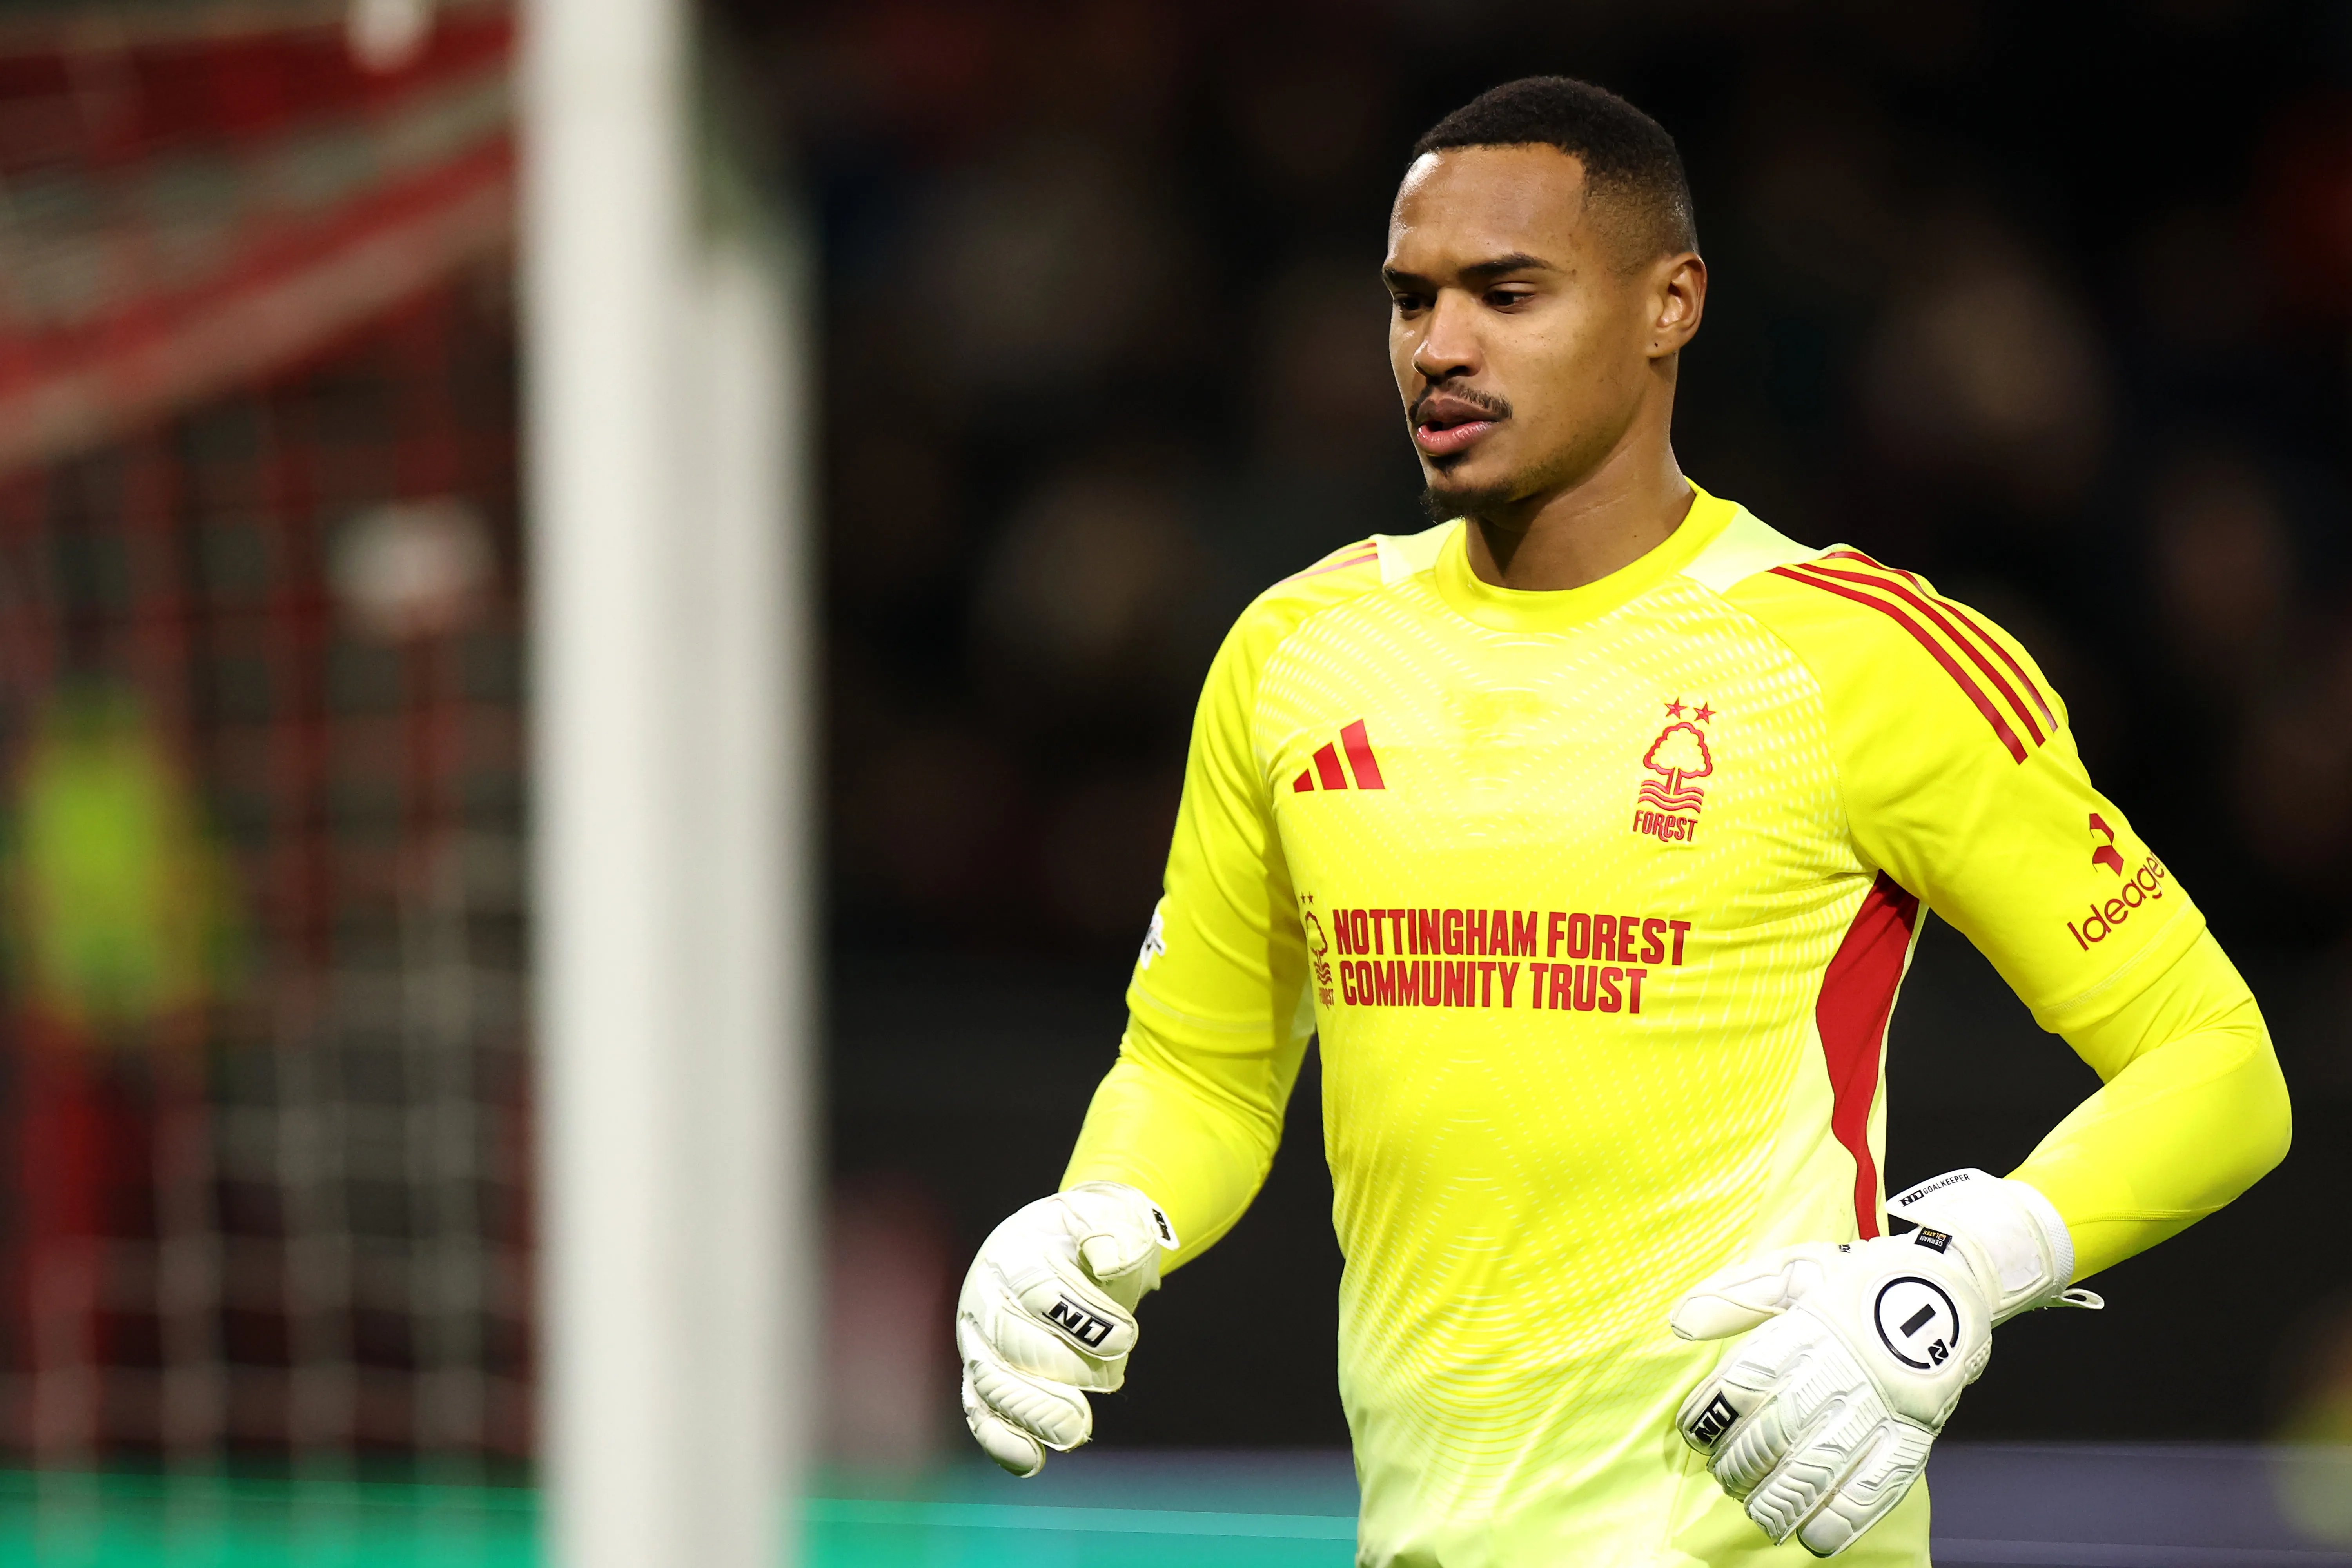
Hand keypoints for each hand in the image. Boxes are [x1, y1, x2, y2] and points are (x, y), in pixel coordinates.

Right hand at [954, 1182, 1177, 1475]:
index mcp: (1015, 1251)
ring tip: (1076, 1430)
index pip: (1040, 1289)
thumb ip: (1114, 1229)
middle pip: (1012, 1340)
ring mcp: (979, 1339)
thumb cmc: (1093, 1236)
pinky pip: (979, 1411)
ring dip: (1033, 1410)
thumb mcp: (1113, 1214)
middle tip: (1109, 1383)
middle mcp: (986, 1296)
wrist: (1071, 1247)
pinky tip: (1030, 1461)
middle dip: (1063, 1368)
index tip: (1125, 1336)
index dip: (1085, 1318)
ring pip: (991, 1381)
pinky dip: (1001, 1439)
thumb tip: (1109, 1260)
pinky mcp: (982, 1375)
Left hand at [1669, 1170, 2087, 1556]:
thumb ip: (1734, 1297)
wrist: (1945, 1285)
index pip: (1746, 1381)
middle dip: (1740, 1465)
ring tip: (1758, 1510)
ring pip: (1821, 1465)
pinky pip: (1878, 1485)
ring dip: (1780, 1499)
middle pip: (1778, 1430)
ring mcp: (1881, 1405)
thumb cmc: (1856, 1279)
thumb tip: (1679, 1321)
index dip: (1712, 1416)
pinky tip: (1813, 1537)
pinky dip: (1843, 1519)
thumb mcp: (1792, 1271)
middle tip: (1725, 1476)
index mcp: (1807, 1327)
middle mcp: (1841, 1369)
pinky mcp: (1913, 1432)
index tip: (1694, 1434)